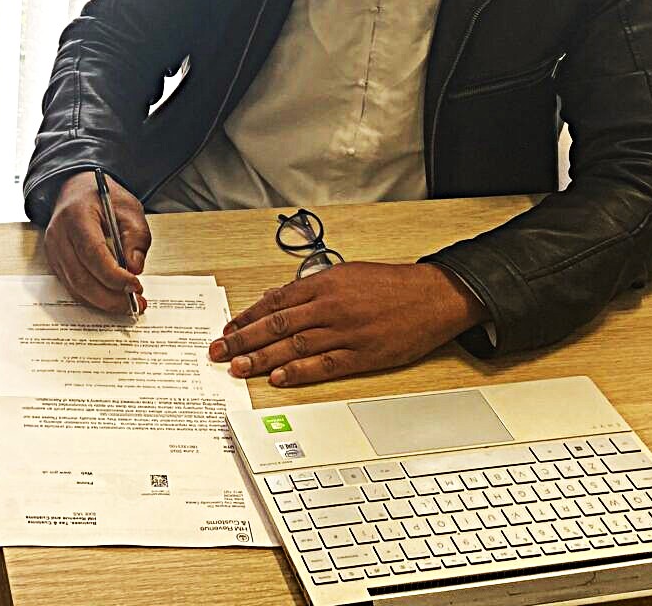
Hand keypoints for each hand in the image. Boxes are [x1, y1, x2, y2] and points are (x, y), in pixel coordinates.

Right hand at [43, 170, 151, 314]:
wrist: (76, 190)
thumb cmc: (102, 198)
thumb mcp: (129, 208)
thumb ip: (136, 237)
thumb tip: (134, 268)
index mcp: (76, 215)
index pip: (92, 252)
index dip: (114, 275)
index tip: (135, 285)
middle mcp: (59, 235)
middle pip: (81, 276)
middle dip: (110, 296)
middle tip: (134, 303)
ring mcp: (53, 250)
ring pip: (75, 287)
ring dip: (102, 302)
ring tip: (126, 304)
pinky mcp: (55, 262)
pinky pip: (72, 287)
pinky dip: (92, 297)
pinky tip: (111, 298)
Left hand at [207, 262, 485, 387]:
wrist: (431, 295)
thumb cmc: (390, 284)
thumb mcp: (346, 274)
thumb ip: (311, 287)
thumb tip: (276, 298)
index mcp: (324, 284)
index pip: (275, 302)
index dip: (248, 317)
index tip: (228, 329)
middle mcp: (330, 306)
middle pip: (277, 324)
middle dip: (244, 339)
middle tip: (219, 351)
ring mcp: (345, 331)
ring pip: (294, 346)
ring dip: (263, 359)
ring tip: (238, 368)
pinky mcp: (362, 354)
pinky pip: (325, 365)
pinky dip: (299, 372)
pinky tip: (279, 378)